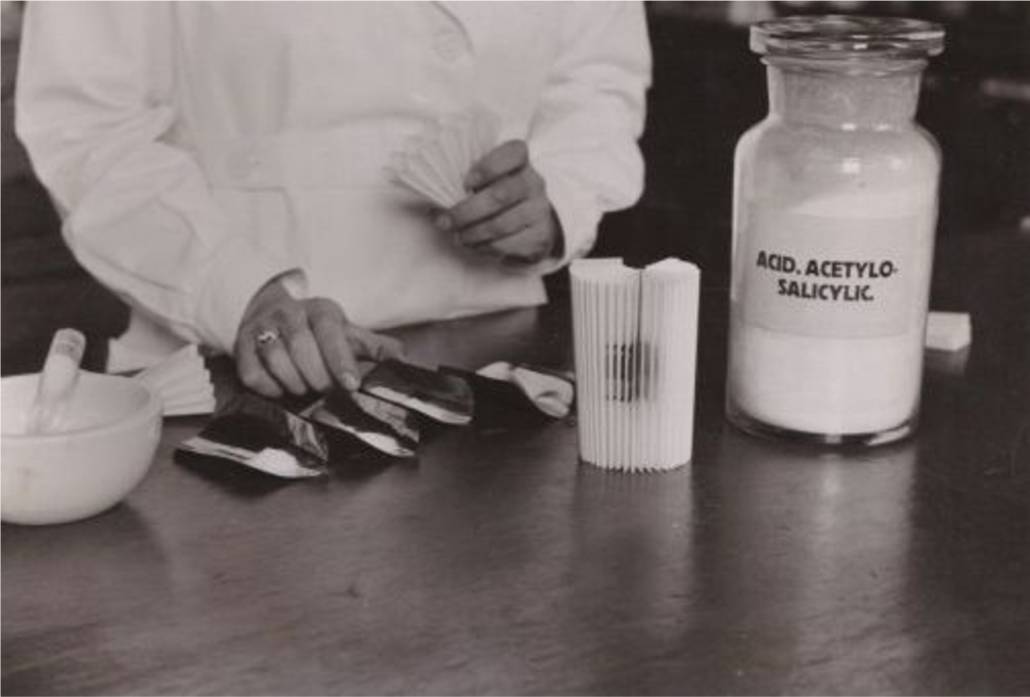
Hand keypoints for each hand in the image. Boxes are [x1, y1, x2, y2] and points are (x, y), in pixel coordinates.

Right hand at [235, 280, 403, 398]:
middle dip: (317, 377)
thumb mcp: (347, 333)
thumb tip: (402, 360)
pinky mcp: (241, 346)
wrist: (272, 312)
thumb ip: (374, 347)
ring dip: (294, 382)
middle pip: (302, 349)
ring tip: (305, 387)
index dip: (340, 360)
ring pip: (275, 360)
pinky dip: (269, 387)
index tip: (350, 385)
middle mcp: (289, 313)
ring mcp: (262, 328)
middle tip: (326, 390)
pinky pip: (252, 373)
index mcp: (320, 310)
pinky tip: (281, 388)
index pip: (330, 332)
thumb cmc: (318, 331)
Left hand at [435, 140, 562, 265]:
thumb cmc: (500, 195)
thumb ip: (466, 185)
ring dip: (472, 233)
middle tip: (445, 222)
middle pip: (500, 195)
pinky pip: (508, 245)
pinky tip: (474, 244)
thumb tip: (434, 206)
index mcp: (519, 161)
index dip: (488, 167)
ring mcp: (539, 210)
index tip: (466, 182)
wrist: (535, 223)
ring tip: (457, 236)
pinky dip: (485, 247)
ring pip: (501, 224)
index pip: (512, 153)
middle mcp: (533, 182)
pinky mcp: (540, 236)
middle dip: (466, 211)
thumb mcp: (488, 181)